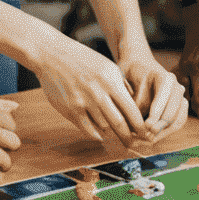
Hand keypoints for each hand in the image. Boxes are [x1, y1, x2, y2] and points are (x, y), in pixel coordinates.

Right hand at [27, 36, 151, 148]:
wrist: (53, 55)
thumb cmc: (83, 60)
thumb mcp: (107, 66)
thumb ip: (121, 83)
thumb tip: (134, 102)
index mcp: (111, 80)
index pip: (131, 108)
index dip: (139, 124)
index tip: (145, 133)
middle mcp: (99, 92)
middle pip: (119, 123)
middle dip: (128, 136)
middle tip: (133, 144)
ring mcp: (84, 102)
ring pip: (104, 126)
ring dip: (110, 130)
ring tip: (114, 131)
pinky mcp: (71, 110)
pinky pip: (87, 129)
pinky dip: (96, 133)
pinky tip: (100, 133)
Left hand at [116, 49, 188, 143]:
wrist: (137, 65)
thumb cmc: (130, 73)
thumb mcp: (129, 85)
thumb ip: (135, 106)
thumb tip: (138, 129)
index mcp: (165, 78)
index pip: (164, 99)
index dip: (156, 114)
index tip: (146, 126)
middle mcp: (176, 87)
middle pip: (173, 112)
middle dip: (160, 127)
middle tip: (146, 136)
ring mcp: (179, 96)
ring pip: (178, 120)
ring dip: (164, 132)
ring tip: (149, 139)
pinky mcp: (179, 106)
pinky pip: (179, 122)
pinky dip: (167, 132)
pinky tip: (155, 136)